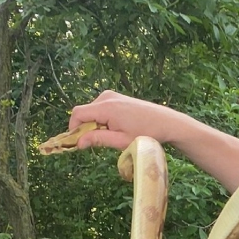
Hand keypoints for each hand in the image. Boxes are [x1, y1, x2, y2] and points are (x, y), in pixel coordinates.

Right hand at [63, 90, 190, 151]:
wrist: (166, 122)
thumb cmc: (145, 133)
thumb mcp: (120, 141)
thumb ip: (98, 139)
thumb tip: (78, 143)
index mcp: (106, 107)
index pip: (77, 114)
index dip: (73, 129)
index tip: (78, 143)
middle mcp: (106, 97)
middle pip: (84, 113)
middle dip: (86, 128)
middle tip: (100, 142)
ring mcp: (111, 95)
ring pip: (91, 112)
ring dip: (95, 125)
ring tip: (113, 134)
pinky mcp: (116, 97)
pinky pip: (99, 109)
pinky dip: (102, 120)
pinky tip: (117, 128)